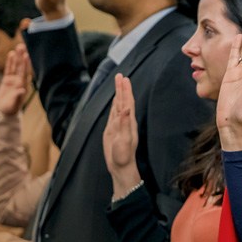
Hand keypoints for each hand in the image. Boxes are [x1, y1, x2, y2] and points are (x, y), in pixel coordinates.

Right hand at [0, 44, 28, 116]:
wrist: (5, 112)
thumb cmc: (10, 109)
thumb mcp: (13, 104)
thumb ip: (17, 97)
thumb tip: (22, 90)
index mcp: (23, 86)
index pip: (24, 73)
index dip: (25, 64)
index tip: (26, 55)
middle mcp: (20, 81)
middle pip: (21, 67)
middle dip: (22, 57)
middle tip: (22, 46)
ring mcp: (14, 80)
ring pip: (16, 66)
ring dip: (17, 57)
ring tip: (18, 47)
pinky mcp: (7, 80)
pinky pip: (9, 69)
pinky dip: (10, 62)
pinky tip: (11, 54)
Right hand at [103, 74, 140, 196]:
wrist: (120, 167)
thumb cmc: (124, 156)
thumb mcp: (125, 140)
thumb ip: (125, 123)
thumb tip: (127, 108)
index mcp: (129, 122)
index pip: (128, 102)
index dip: (126, 90)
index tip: (124, 78)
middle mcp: (125, 121)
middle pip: (123, 101)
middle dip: (121, 88)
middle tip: (120, 75)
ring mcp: (118, 125)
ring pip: (118, 106)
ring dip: (118, 94)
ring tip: (118, 83)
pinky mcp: (112, 130)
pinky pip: (113, 114)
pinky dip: (114, 105)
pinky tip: (114, 101)